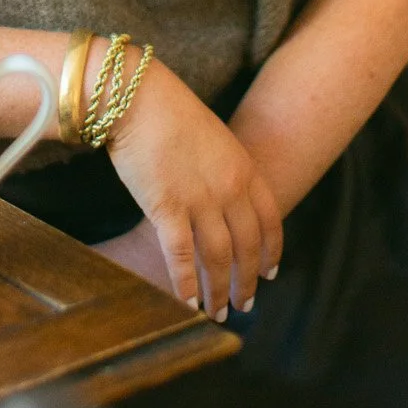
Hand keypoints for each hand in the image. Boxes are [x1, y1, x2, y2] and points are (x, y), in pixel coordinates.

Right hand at [104, 59, 281, 320]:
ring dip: (220, 290)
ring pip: (218, 258)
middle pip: (247, 245)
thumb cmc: (168, 111)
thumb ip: (225, 168)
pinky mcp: (166, 207)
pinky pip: (181, 256)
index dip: (271, 250)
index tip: (271, 272)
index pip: (270, 219)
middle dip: (248, 280)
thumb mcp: (212, 137)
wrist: (136, 95)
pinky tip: (188, 303)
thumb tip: (223, 196)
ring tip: (218, 312)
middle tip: (246, 304)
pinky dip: (187, 284)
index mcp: (244, 167)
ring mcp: (200, 199)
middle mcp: (229, 187)